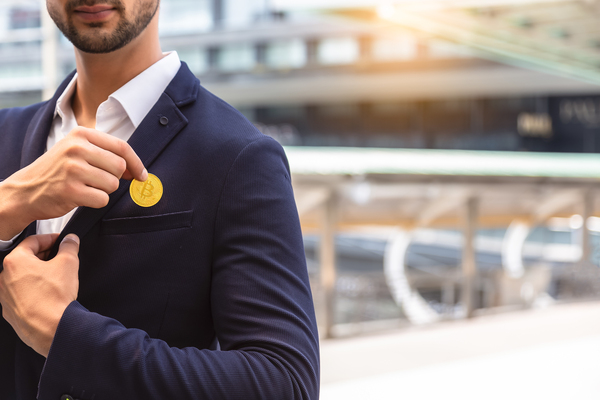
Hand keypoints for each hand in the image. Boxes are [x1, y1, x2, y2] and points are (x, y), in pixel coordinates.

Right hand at [0, 127, 146, 239]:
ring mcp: (73, 169)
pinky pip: (102, 199)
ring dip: (104, 190)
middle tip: (99, 181)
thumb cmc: (57, 171)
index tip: (141, 175)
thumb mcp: (76, 150)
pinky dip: (96, 201)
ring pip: (112, 184)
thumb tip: (136, 170)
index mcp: (81, 134)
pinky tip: (81, 196)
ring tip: (86, 187)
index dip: (136, 163)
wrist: (26, 190)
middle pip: (119, 167)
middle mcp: (76, 148)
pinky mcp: (71, 190)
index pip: (122, 146)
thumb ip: (104, 153)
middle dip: (115, 178)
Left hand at [0, 234, 79, 356]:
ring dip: (38, 274)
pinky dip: (34, 290)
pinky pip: (22, 294)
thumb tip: (70, 240)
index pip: (33, 241)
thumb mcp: (69, 263)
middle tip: (61, 258)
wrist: (51, 328)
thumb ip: (69, 246)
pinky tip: (49, 294)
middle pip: (26, 259)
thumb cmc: (54, 297)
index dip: (50, 239)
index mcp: (15, 261)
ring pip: (23, 277)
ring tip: (57, 278)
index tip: (61, 241)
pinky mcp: (10, 311)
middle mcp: (4, 278)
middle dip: (45, 256)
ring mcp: (5, 296)